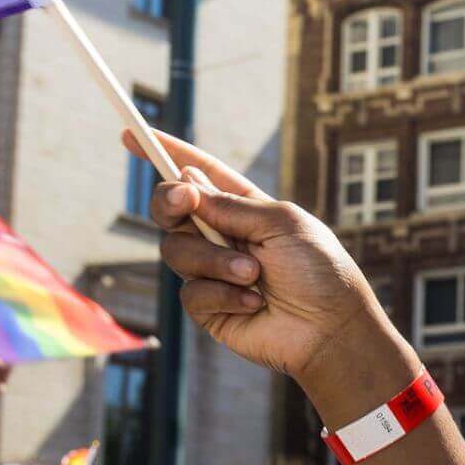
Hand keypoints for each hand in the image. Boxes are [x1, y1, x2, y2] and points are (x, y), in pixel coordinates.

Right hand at [129, 131, 415, 411]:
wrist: (331, 329)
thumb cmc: (320, 272)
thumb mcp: (282, 223)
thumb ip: (231, 205)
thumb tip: (186, 183)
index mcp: (247, 209)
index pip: (200, 175)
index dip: (166, 153)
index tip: (133, 134)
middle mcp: (225, 236)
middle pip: (171, 209)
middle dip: (170, 202)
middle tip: (184, 202)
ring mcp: (214, 272)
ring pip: (176, 250)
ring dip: (214, 260)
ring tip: (254, 274)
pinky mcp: (210, 307)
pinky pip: (191, 292)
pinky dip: (222, 294)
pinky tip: (255, 303)